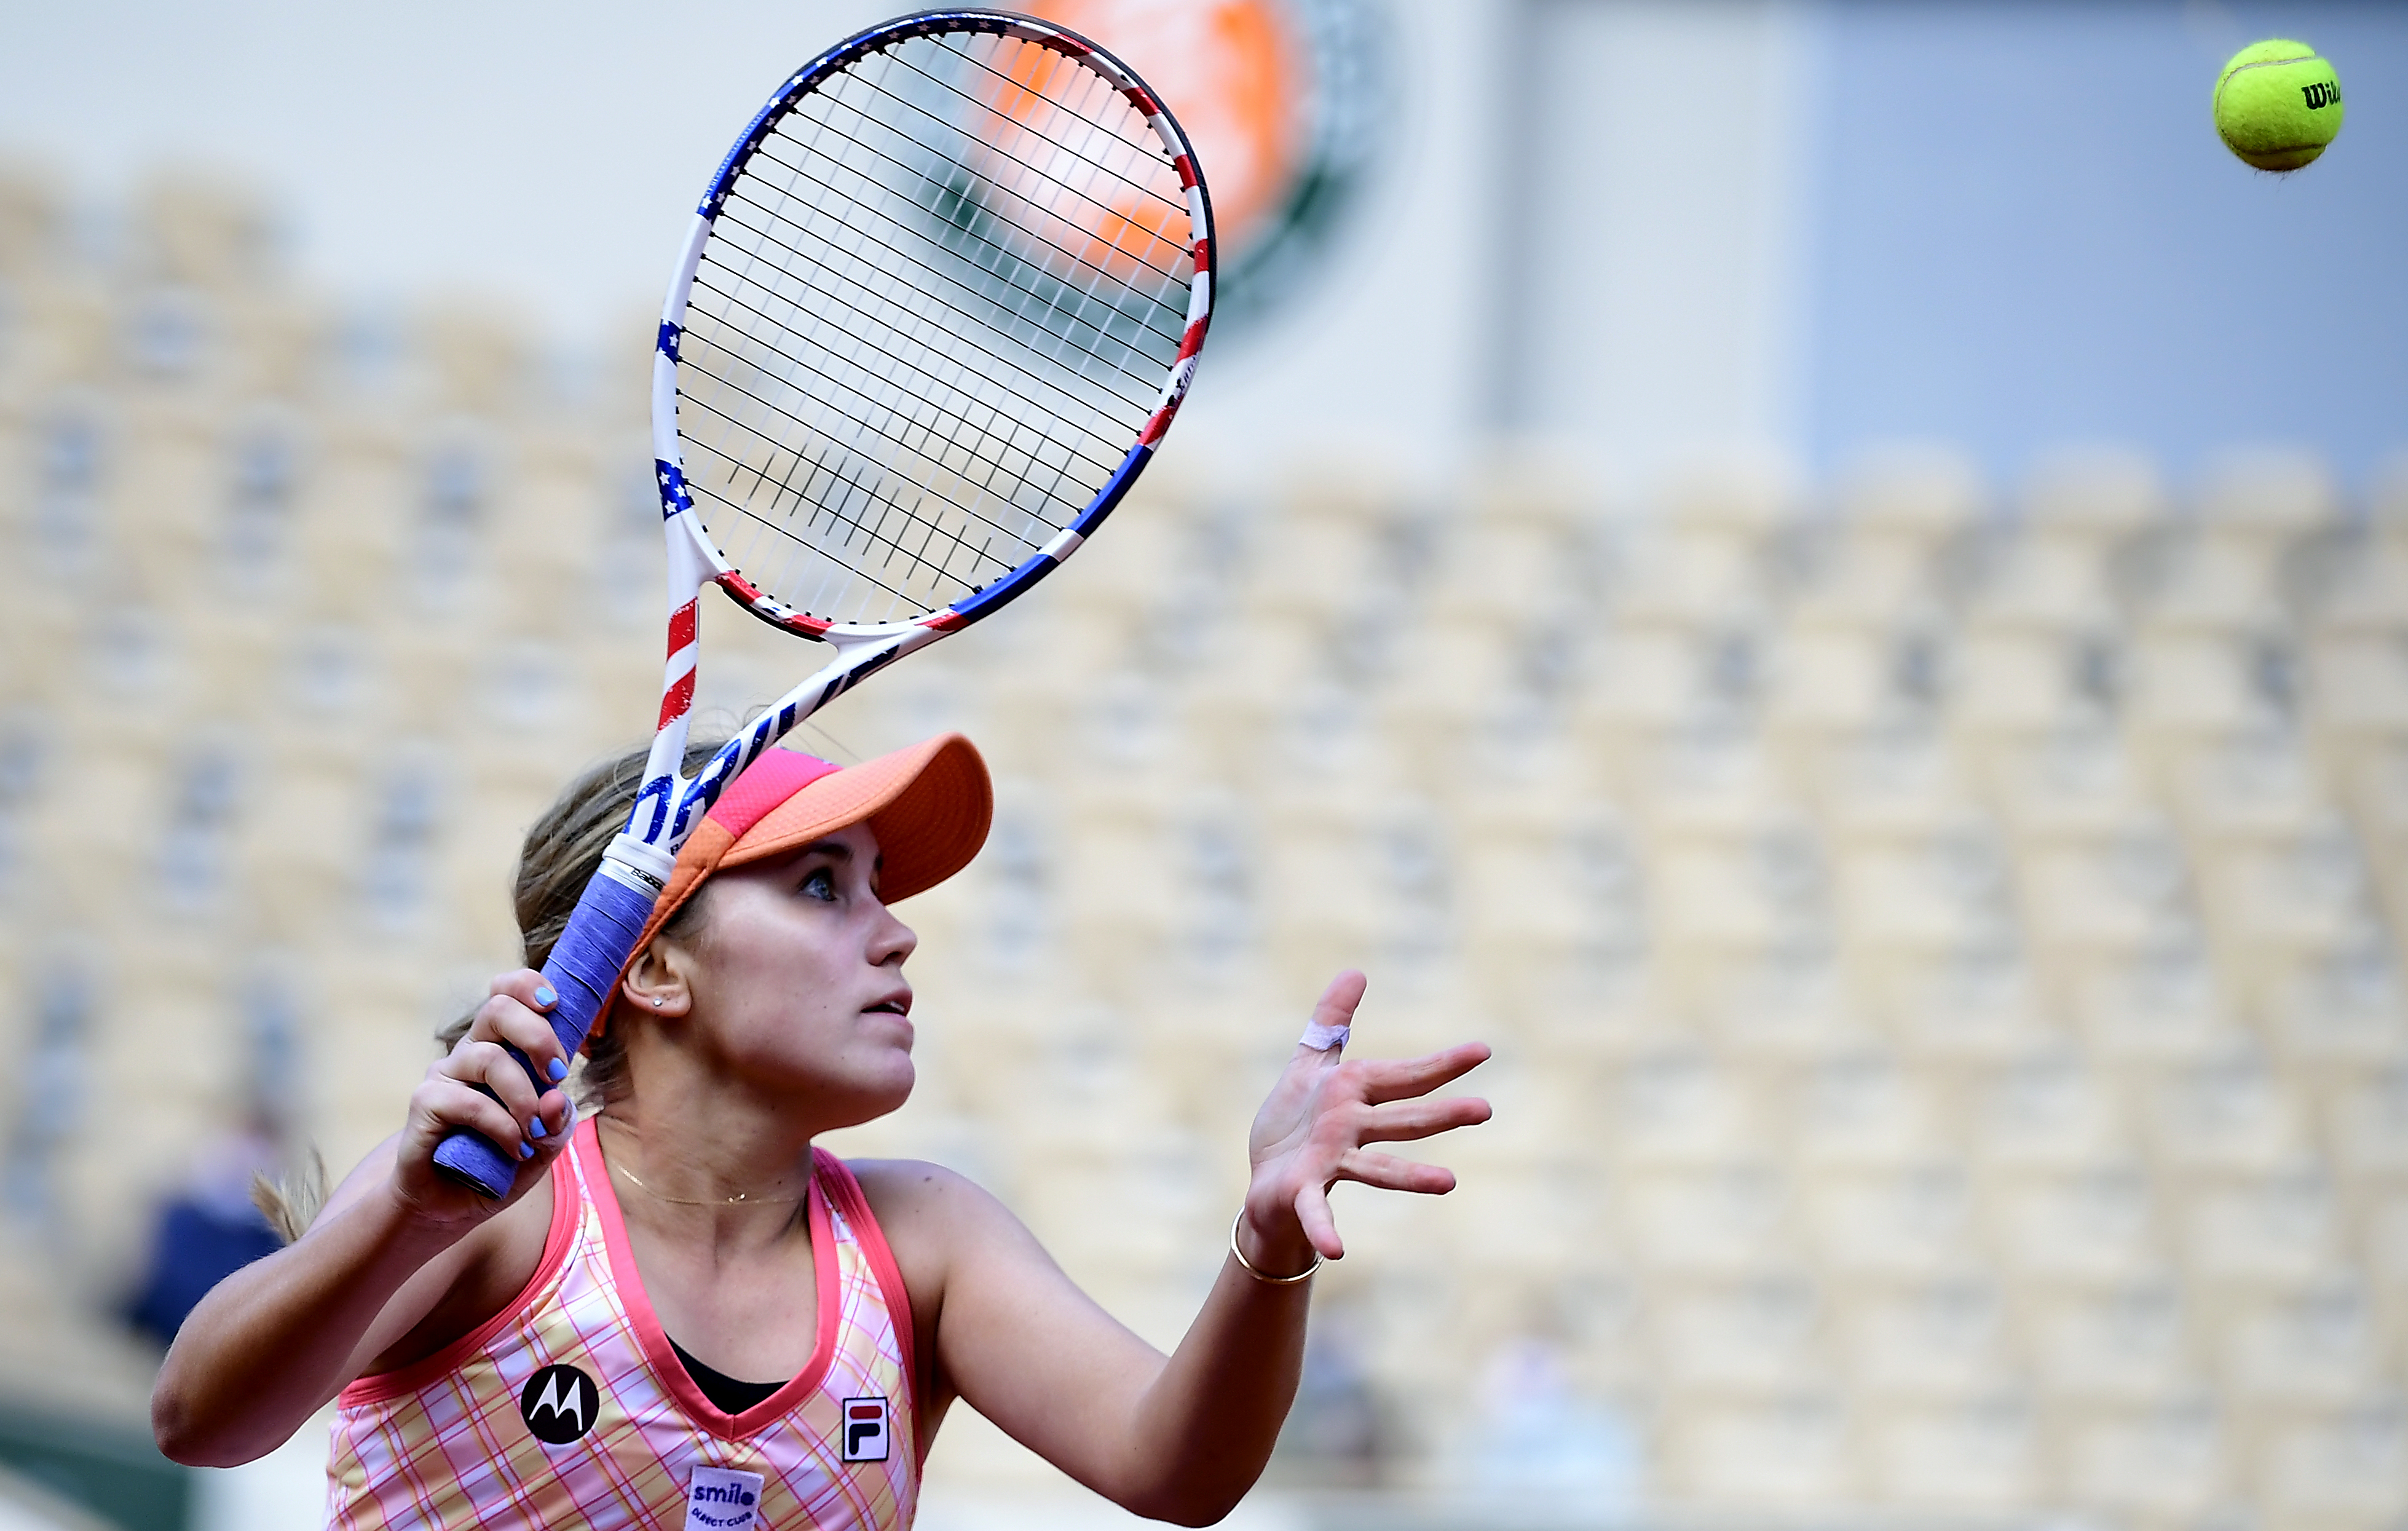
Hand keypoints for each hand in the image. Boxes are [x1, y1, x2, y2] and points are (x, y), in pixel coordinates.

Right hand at [391, 970, 576, 1224]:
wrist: (451, 1205)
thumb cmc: (500, 1163)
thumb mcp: (545, 1145)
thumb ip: (559, 1121)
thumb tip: (558, 1099)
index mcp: (500, 1048)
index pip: (506, 994)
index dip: (528, 987)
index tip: (554, 1004)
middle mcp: (470, 1053)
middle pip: (498, 1009)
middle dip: (539, 1037)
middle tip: (557, 1075)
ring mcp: (444, 1076)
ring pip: (488, 1057)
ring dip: (523, 1096)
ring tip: (534, 1132)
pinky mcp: (425, 1105)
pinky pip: (468, 1101)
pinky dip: (501, 1127)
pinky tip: (513, 1150)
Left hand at [1239, 971, 1490, 1271]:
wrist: (1262, 1184)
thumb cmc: (1291, 1128)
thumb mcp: (1310, 1066)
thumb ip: (1332, 1023)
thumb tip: (1355, 970)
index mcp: (1353, 1095)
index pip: (1406, 1075)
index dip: (1442, 1063)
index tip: (1483, 1049)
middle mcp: (1349, 1130)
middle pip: (1403, 1120)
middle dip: (1443, 1114)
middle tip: (1486, 1109)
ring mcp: (1330, 1163)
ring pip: (1376, 1168)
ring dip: (1410, 1177)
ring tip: (1449, 1182)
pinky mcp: (1302, 1192)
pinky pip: (1317, 1211)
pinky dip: (1325, 1229)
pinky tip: (1338, 1251)